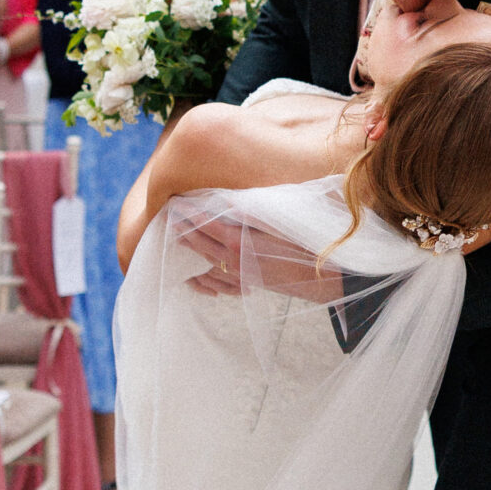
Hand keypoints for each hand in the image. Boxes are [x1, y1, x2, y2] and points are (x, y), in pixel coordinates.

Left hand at [186, 215, 343, 304]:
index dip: (190, 214)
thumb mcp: (279, 224)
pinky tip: (198, 275)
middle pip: (201, 245)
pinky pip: (219, 284)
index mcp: (239, 242)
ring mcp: (240, 277)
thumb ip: (251, 214)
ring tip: (178, 242)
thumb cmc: (303, 245)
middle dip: (184, 231)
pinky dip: (204, 278)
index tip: (177, 204)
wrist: (322, 277)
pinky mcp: (249, 285)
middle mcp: (234, 262)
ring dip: (191, 254)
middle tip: (169, 219)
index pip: (206, 226)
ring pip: (207, 265)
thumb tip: (228, 204)